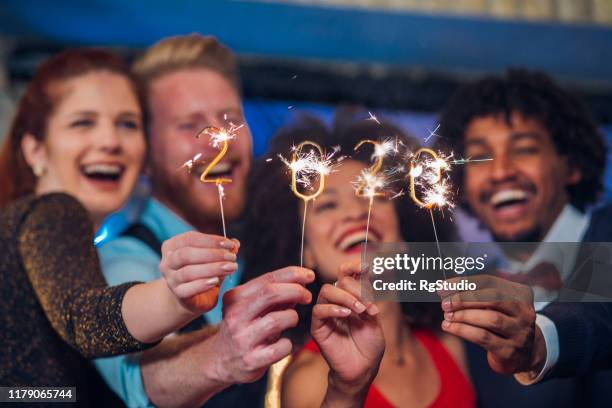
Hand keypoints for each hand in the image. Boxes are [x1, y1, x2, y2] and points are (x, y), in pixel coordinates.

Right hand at [159, 231, 239, 312]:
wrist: (192, 297)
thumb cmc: (202, 272)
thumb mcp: (213, 259)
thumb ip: (223, 250)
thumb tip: (235, 243)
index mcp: (173, 246)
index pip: (190, 238)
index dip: (211, 240)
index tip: (229, 244)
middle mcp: (168, 262)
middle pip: (186, 254)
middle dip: (212, 254)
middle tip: (232, 257)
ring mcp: (171, 279)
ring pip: (188, 272)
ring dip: (212, 268)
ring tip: (230, 268)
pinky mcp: (178, 294)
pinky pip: (188, 289)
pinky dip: (203, 284)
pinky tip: (216, 281)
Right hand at [210, 266, 314, 384]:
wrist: (221, 361)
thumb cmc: (244, 328)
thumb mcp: (251, 307)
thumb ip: (273, 295)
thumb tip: (301, 281)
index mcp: (235, 298)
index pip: (267, 279)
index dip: (292, 274)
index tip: (309, 275)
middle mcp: (235, 316)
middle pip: (270, 293)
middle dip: (295, 290)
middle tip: (307, 296)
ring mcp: (242, 339)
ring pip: (277, 320)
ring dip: (292, 317)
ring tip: (291, 320)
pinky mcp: (251, 360)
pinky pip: (281, 347)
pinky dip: (287, 344)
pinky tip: (282, 344)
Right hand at [313, 262, 383, 400]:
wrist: (363, 369)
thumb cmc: (369, 346)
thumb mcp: (375, 319)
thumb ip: (369, 297)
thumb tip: (368, 273)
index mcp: (351, 296)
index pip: (346, 273)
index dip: (353, 266)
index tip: (366, 266)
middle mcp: (337, 302)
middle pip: (338, 280)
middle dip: (356, 289)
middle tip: (368, 305)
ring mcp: (326, 314)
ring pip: (326, 291)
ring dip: (345, 297)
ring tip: (360, 311)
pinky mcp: (318, 327)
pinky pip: (318, 310)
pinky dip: (332, 309)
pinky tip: (346, 315)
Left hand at [439, 275, 544, 373]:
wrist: (525, 356)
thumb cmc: (502, 324)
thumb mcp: (496, 307)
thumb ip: (476, 295)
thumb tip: (445, 288)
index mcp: (520, 294)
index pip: (490, 282)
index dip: (464, 283)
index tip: (444, 286)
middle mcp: (524, 312)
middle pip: (493, 298)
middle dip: (465, 299)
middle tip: (445, 303)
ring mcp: (520, 332)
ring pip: (490, 319)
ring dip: (463, 315)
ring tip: (447, 315)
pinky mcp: (509, 351)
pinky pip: (483, 337)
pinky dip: (462, 330)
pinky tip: (449, 326)